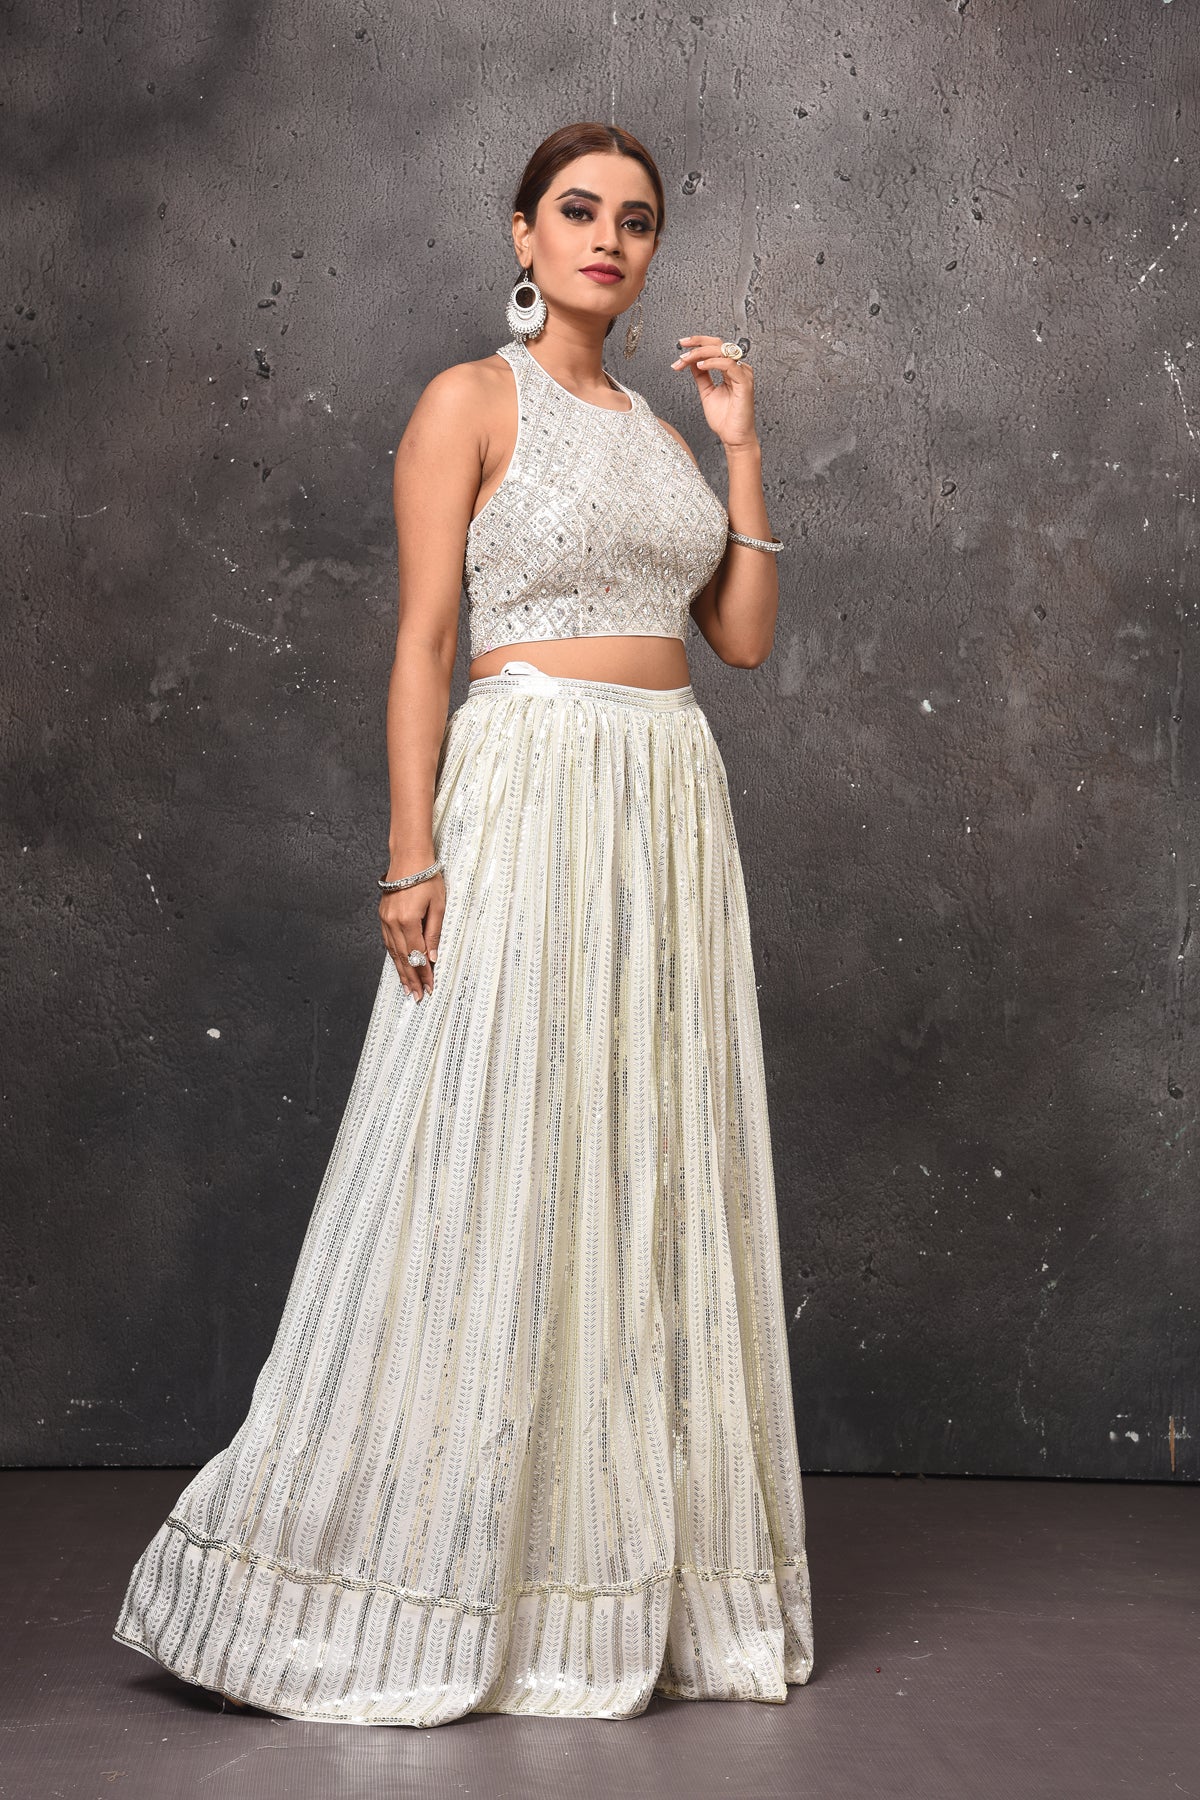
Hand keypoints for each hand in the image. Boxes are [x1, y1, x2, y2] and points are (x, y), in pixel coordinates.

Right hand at [379, 871, 443, 999]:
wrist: (409, 858)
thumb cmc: (427, 878)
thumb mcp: (439, 906)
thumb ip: (434, 933)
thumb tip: (432, 957)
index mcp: (408, 921)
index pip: (417, 955)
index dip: (423, 974)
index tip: (429, 987)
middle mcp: (392, 923)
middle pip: (403, 958)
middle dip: (411, 979)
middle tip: (416, 996)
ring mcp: (385, 920)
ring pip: (393, 952)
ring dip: (401, 971)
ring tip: (407, 987)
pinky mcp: (383, 916)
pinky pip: (388, 942)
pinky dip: (394, 956)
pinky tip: (399, 965)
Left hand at [670, 334, 758, 449]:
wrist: (733, 437)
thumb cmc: (725, 419)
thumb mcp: (706, 391)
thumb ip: (701, 375)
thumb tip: (691, 360)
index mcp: (730, 369)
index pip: (714, 347)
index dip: (698, 343)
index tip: (682, 345)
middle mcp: (738, 369)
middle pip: (718, 344)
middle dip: (697, 343)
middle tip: (682, 346)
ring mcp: (742, 374)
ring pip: (722, 351)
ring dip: (700, 353)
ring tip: (686, 359)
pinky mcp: (744, 382)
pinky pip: (728, 365)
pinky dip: (712, 362)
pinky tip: (700, 366)